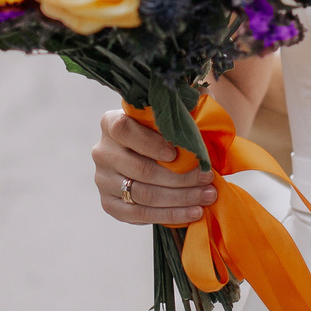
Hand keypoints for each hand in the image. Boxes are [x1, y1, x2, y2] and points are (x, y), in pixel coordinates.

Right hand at [91, 108, 215, 225]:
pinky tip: (193, 213)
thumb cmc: (162, 132)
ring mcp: (103, 180)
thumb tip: (208, 95)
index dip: (151, 143)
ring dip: (180, 198)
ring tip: (207, 196)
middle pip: (140, 169)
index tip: (177, 153)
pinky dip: (170, 216)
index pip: (125, 130)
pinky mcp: (109, 204)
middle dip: (180, 177)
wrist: (148, 157)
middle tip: (208, 178)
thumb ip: (181, 108)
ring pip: (143, 194)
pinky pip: (139, 215)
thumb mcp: (167, 116)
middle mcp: (102, 151)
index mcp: (111, 123)